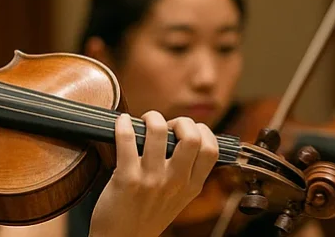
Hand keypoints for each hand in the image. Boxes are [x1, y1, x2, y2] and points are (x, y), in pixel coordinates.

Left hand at [88, 111, 218, 236]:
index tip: (188, 129)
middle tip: (166, 124)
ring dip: (151, 118)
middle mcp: (176, 182)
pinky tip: (122, 122)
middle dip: (180, 121)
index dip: (202, 131)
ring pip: (158, 132)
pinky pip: (126, 139)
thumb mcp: (177, 199)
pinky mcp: (127, 178)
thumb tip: (185, 139)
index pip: (212, 149)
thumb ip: (185, 175)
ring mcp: (152, 180)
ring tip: (144, 120)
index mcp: (192, 187)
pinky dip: (123, 125)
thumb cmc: (146, 216)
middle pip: (191, 137)